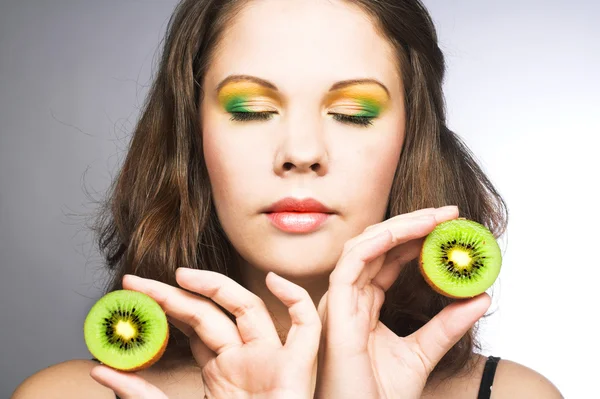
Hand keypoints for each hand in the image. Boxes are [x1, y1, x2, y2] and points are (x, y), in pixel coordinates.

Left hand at [90, 269, 320, 398]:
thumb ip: (143, 396)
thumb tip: (101, 370)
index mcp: (222, 373)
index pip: (192, 328)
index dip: (164, 307)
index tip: (132, 294)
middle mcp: (246, 360)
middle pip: (212, 313)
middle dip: (174, 294)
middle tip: (136, 282)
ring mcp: (272, 361)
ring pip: (249, 309)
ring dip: (218, 287)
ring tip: (181, 276)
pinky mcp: (299, 368)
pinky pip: (306, 326)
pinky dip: (296, 300)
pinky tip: (273, 282)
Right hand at [314, 206, 491, 398]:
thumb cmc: (377, 396)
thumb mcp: (422, 354)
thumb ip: (447, 326)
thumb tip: (479, 298)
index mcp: (364, 305)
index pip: (388, 258)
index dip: (416, 237)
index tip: (449, 226)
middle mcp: (349, 298)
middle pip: (377, 245)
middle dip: (411, 223)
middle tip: (448, 213)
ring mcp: (339, 302)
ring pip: (363, 247)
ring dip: (398, 227)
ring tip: (435, 219)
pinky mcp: (334, 310)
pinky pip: (350, 265)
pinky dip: (375, 244)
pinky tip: (404, 233)